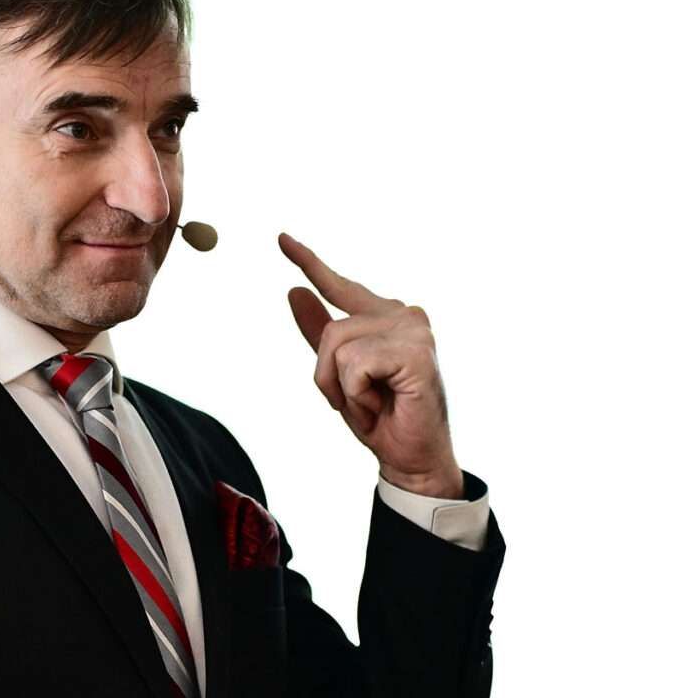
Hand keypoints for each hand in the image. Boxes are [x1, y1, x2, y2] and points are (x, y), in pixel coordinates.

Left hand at [280, 233, 461, 499]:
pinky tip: (383, 406)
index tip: (281, 238)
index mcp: (385, 316)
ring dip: (343, 389)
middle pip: (331, 331)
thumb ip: (319, 333)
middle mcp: (403, 315)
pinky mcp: (415, 352)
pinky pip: (355, 365)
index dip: (309, 262)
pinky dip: (357, 395)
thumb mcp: (339, 374)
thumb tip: (294, 291)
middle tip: (356, 403)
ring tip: (371, 405)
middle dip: (328, 376)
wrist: (411, 459)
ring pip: (338, 346)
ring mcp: (412, 331)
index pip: (340, 286)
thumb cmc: (382, 417)